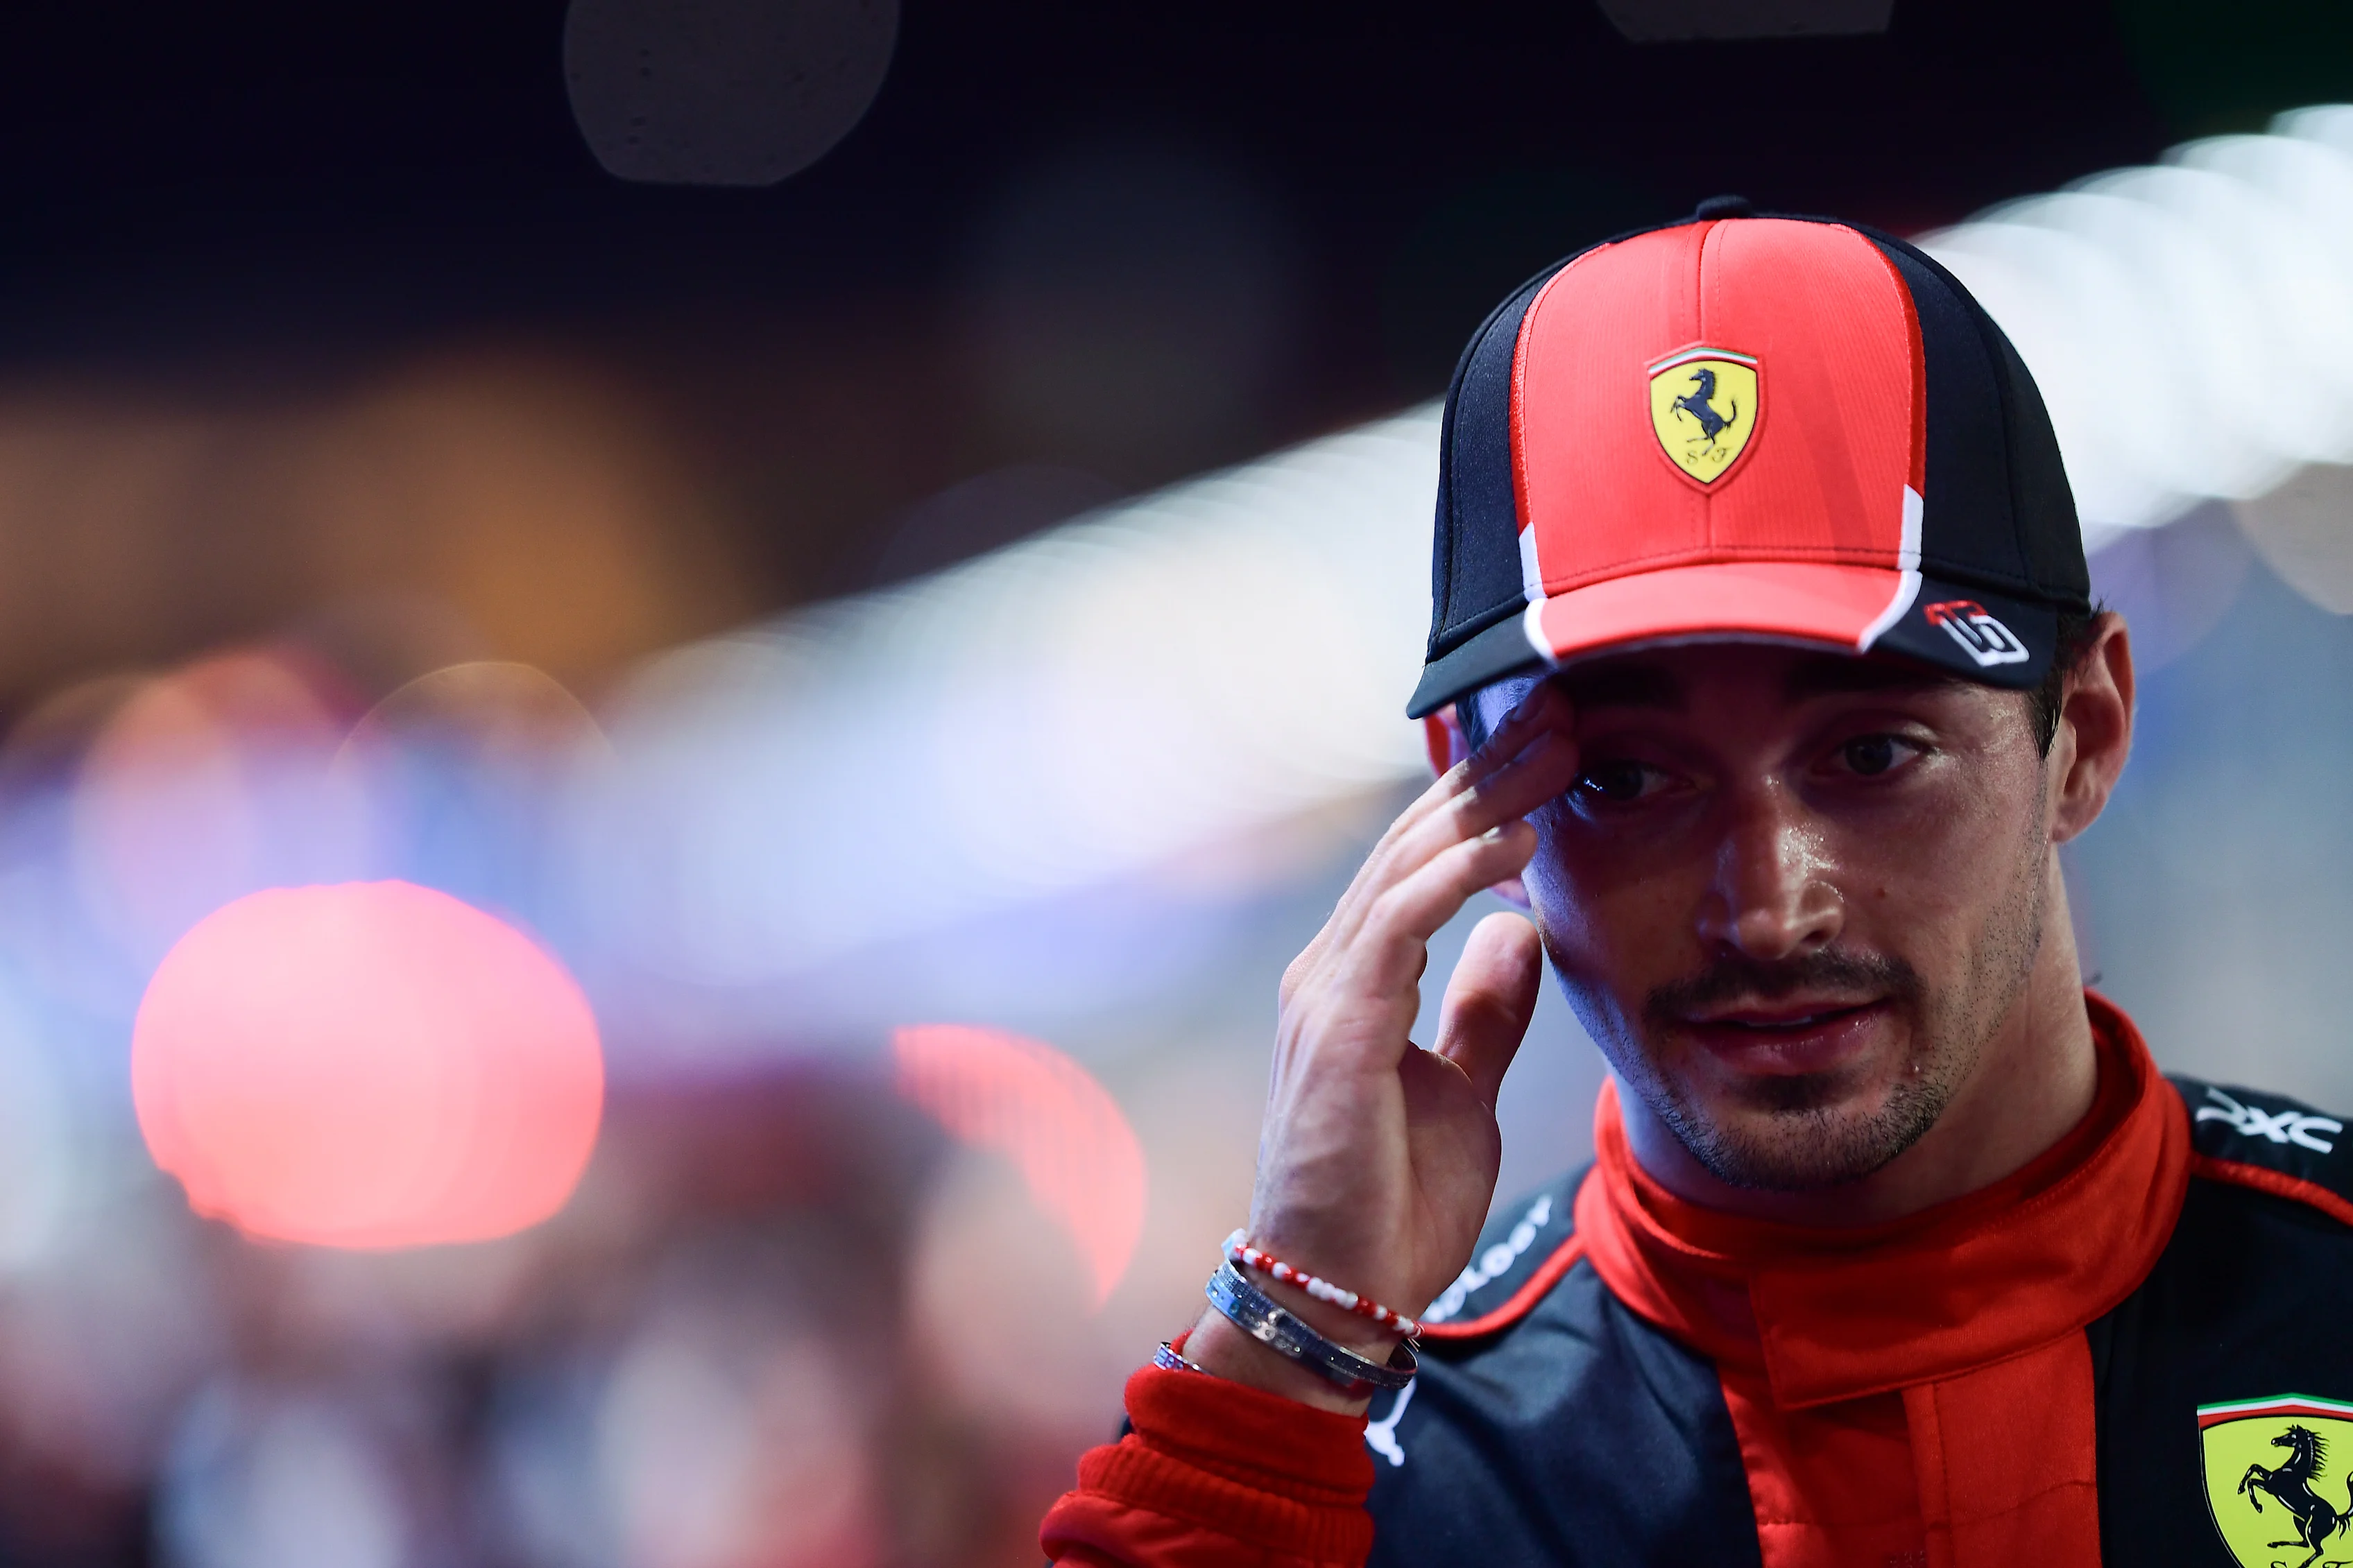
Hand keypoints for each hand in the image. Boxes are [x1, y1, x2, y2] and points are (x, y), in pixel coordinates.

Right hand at [1187, 683, 1579, 1409]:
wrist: (1343, 1292)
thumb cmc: (1392, 1203)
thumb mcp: (1464, 1089)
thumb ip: (1484, 1011)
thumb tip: (1520, 931)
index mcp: (1359, 980)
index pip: (1422, 865)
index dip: (1485, 804)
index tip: (1554, 756)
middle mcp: (1332, 970)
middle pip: (1411, 845)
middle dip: (1486, 778)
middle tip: (1557, 717)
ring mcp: (1328, 993)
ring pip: (1403, 867)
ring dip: (1480, 806)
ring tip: (1549, 756)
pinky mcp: (1340, 1025)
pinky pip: (1398, 923)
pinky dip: (1456, 874)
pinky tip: (1512, 841)